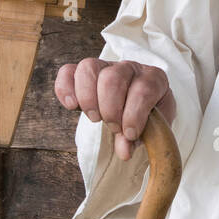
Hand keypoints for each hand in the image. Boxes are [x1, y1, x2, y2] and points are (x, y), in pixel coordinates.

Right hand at [55, 58, 175, 160]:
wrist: (143, 109)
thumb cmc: (149, 118)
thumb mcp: (152, 129)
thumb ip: (140, 139)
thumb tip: (123, 151)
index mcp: (154, 79)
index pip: (143, 90)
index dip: (134, 115)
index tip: (130, 134)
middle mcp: (130, 67)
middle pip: (113, 78)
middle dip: (110, 109)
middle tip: (113, 127)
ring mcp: (106, 66)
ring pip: (89, 68)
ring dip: (88, 98)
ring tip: (95, 118)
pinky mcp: (84, 74)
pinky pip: (68, 71)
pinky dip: (65, 88)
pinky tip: (71, 106)